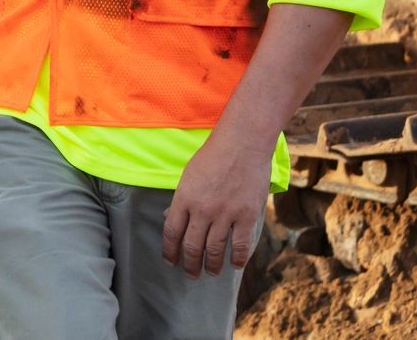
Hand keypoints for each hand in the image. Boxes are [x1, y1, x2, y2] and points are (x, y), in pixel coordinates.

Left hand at [162, 124, 272, 277]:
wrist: (243, 143)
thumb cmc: (213, 156)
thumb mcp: (189, 175)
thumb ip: (181, 199)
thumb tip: (169, 218)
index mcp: (184, 198)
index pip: (171, 233)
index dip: (170, 251)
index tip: (171, 262)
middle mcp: (202, 210)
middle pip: (192, 246)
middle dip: (190, 264)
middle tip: (191, 273)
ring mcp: (225, 214)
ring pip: (215, 250)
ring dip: (212, 265)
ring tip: (211, 272)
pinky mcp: (247, 216)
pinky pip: (240, 245)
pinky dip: (238, 259)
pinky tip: (235, 264)